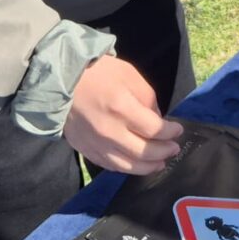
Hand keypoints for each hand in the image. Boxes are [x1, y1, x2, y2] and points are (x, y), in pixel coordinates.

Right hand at [62, 56, 182, 174]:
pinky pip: (110, 166)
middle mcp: (109, 131)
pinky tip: (136, 164)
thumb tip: (157, 120)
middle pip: (143, 151)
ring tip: (160, 163)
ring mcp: (96, 144)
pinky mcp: (85, 150)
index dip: (170, 132)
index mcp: (121, 108)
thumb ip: (147, 98)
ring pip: (127, 165)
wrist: (60, 79)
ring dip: (147, 166)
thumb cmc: (98, 72)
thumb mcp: (129, 75)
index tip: (178, 130)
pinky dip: (126, 168)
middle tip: (173, 149)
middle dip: (164, 152)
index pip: (154, 129)